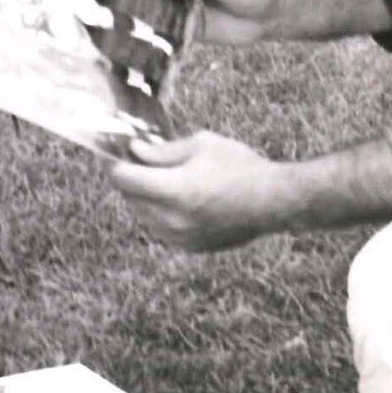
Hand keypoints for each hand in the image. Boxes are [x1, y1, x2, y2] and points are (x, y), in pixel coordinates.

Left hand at [109, 132, 284, 251]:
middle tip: (141, 162)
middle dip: (132, 179)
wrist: (275, 201)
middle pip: (130, 198)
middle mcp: (172, 219)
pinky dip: (162, 214)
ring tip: (164, 179)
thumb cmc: (240, 166)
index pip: (123, 179)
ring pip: (144, 215)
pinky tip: (179, 198)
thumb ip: (161, 151)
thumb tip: (135, 152)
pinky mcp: (191, 247)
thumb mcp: (200, 145)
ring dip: (145, 198)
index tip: (117, 153)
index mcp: (173, 191)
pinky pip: (162, 229)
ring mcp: (181, 238)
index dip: (116, 164)